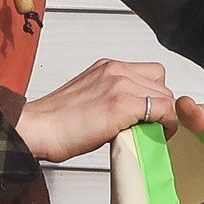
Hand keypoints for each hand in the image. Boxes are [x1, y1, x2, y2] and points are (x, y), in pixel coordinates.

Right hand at [16, 59, 176, 163]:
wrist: (37, 129)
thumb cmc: (56, 122)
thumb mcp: (89, 98)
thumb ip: (112, 98)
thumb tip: (132, 116)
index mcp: (107, 67)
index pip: (151, 74)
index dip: (154, 96)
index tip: (149, 115)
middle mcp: (116, 70)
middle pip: (162, 84)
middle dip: (161, 107)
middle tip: (151, 127)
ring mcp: (121, 84)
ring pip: (167, 97)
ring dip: (163, 117)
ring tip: (149, 132)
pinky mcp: (123, 103)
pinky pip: (164, 110)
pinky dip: (164, 125)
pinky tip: (151, 136)